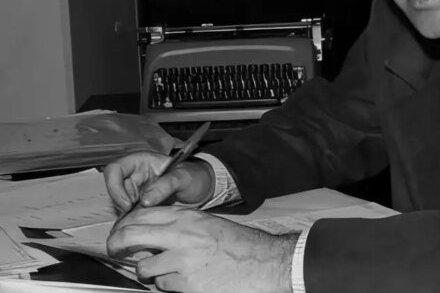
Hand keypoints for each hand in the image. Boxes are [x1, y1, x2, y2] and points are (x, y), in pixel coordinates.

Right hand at [103, 152, 213, 212]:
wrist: (202, 188)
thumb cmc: (194, 175)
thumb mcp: (183, 176)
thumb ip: (165, 184)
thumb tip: (145, 200)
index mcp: (141, 161)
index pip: (114, 170)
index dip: (115, 187)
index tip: (127, 204)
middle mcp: (134, 176)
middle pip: (113, 190)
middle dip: (121, 206)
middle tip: (134, 218)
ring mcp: (136, 192)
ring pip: (119, 205)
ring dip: (126, 216)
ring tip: (142, 223)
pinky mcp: (139, 206)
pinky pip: (129, 215)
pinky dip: (133, 222)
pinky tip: (144, 226)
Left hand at [108, 206, 296, 292]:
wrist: (264, 262)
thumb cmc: (240, 244)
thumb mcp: (209, 224)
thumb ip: (181, 226)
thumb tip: (153, 235)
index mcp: (187, 217)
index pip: (141, 214)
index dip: (123, 224)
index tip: (119, 232)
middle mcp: (181, 235)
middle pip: (130, 235)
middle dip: (116, 245)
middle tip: (115, 251)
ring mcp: (181, 259)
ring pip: (144, 267)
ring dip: (149, 272)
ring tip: (163, 272)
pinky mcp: (185, 282)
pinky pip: (162, 285)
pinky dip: (168, 285)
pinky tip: (184, 281)